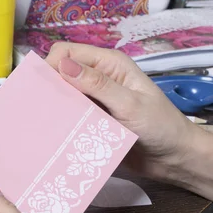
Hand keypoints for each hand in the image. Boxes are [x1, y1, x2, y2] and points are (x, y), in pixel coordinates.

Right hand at [45, 42, 203, 179]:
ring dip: (54, 108)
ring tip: (42, 124)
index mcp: (110, 65)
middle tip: (38, 110)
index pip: (67, 53)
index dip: (51, 66)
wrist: (174, 159)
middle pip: (62, 74)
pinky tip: (54, 135)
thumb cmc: (160, 127)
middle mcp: (100, 80)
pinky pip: (71, 119)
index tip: (41, 89)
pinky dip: (62, 124)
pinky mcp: (94, 123)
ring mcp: (96, 103)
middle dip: (48, 88)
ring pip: (64, 98)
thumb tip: (62, 65)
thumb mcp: (129, 104)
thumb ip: (97, 85)